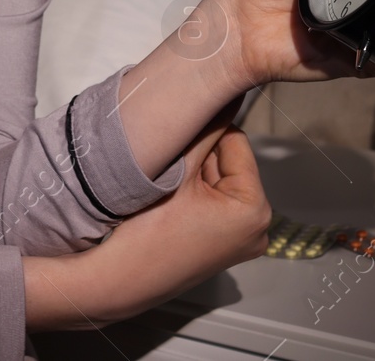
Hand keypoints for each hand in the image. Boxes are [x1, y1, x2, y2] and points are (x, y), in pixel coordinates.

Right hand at [24, 113, 272, 330]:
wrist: (117, 280)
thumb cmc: (145, 236)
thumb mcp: (178, 173)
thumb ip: (203, 130)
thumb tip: (222, 94)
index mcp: (254, 210)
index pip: (235, 143)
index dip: (204, 135)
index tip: (179, 138)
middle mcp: (257, 229)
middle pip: (228, 163)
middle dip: (199, 158)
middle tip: (167, 169)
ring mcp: (241, 241)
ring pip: (218, 180)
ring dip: (194, 176)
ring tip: (166, 188)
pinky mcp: (223, 246)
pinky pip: (214, 202)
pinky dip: (193, 194)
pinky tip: (169, 201)